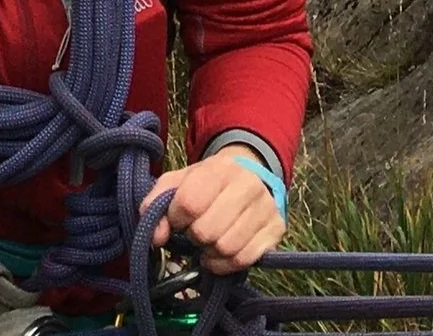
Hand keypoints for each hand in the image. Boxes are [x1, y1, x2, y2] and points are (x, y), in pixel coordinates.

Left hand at [144, 147, 285, 273]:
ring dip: (209, 252)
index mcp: (220, 168)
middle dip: (194, 236)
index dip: (176, 218)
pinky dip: (225, 264)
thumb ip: (157, 203)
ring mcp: (266, 207)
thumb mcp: (178, 181)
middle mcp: (248, 184)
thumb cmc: (208, 182)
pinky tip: (219, 254)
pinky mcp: (277, 229)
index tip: (177, 220)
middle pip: (207, 230)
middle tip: (194, 231)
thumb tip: (155, 237)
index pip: (189, 203)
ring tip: (207, 243)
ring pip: (226, 248)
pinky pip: (245, 260)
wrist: (250, 175)